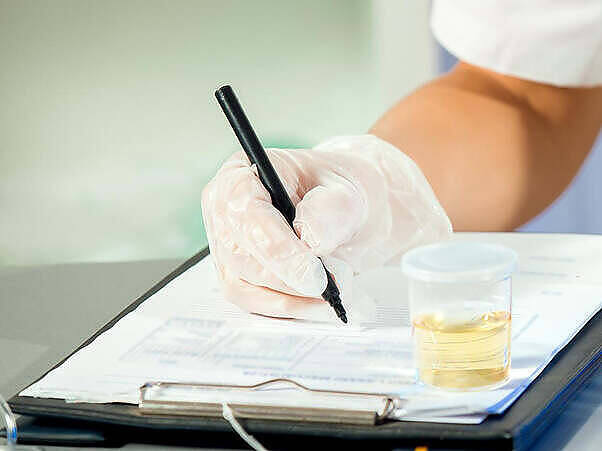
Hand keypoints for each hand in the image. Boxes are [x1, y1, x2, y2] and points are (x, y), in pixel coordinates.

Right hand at [201, 135, 451, 319]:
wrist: (344, 214)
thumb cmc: (338, 194)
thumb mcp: (346, 191)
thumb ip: (331, 210)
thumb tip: (309, 239)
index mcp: (242, 174)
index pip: (245, 212)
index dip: (277, 248)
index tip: (313, 275)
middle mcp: (224, 210)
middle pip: (239, 253)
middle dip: (288, 277)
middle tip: (330, 286)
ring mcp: (226, 246)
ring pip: (244, 283)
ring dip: (291, 297)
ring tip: (332, 293)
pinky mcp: (238, 276)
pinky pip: (253, 301)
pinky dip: (287, 308)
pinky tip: (316, 306)